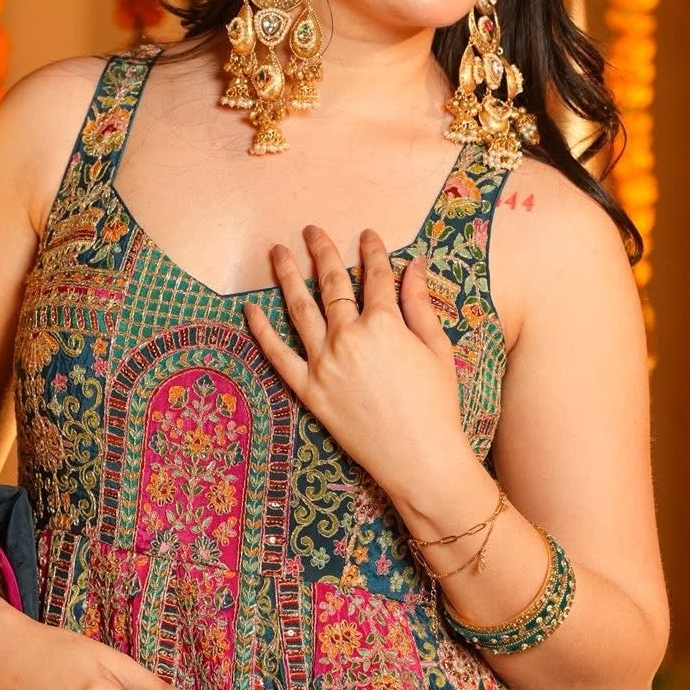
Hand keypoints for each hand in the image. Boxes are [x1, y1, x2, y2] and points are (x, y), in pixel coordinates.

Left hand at [241, 224, 469, 503]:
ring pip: (298, 309)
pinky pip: (277, 355)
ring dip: (287, 276)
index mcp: (384, 324)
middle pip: (331, 284)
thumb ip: (419, 304)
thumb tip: (414, 264)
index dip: (372, 252)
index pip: (375, 276)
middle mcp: (348, 337)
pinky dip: (262, 330)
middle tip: (312, 230)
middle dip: (322, 252)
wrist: (420, 459)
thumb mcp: (437, 349)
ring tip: (277, 252)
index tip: (367, 235)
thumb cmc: (438, 405)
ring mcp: (324, 363)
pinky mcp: (309, 390)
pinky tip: (251, 308)